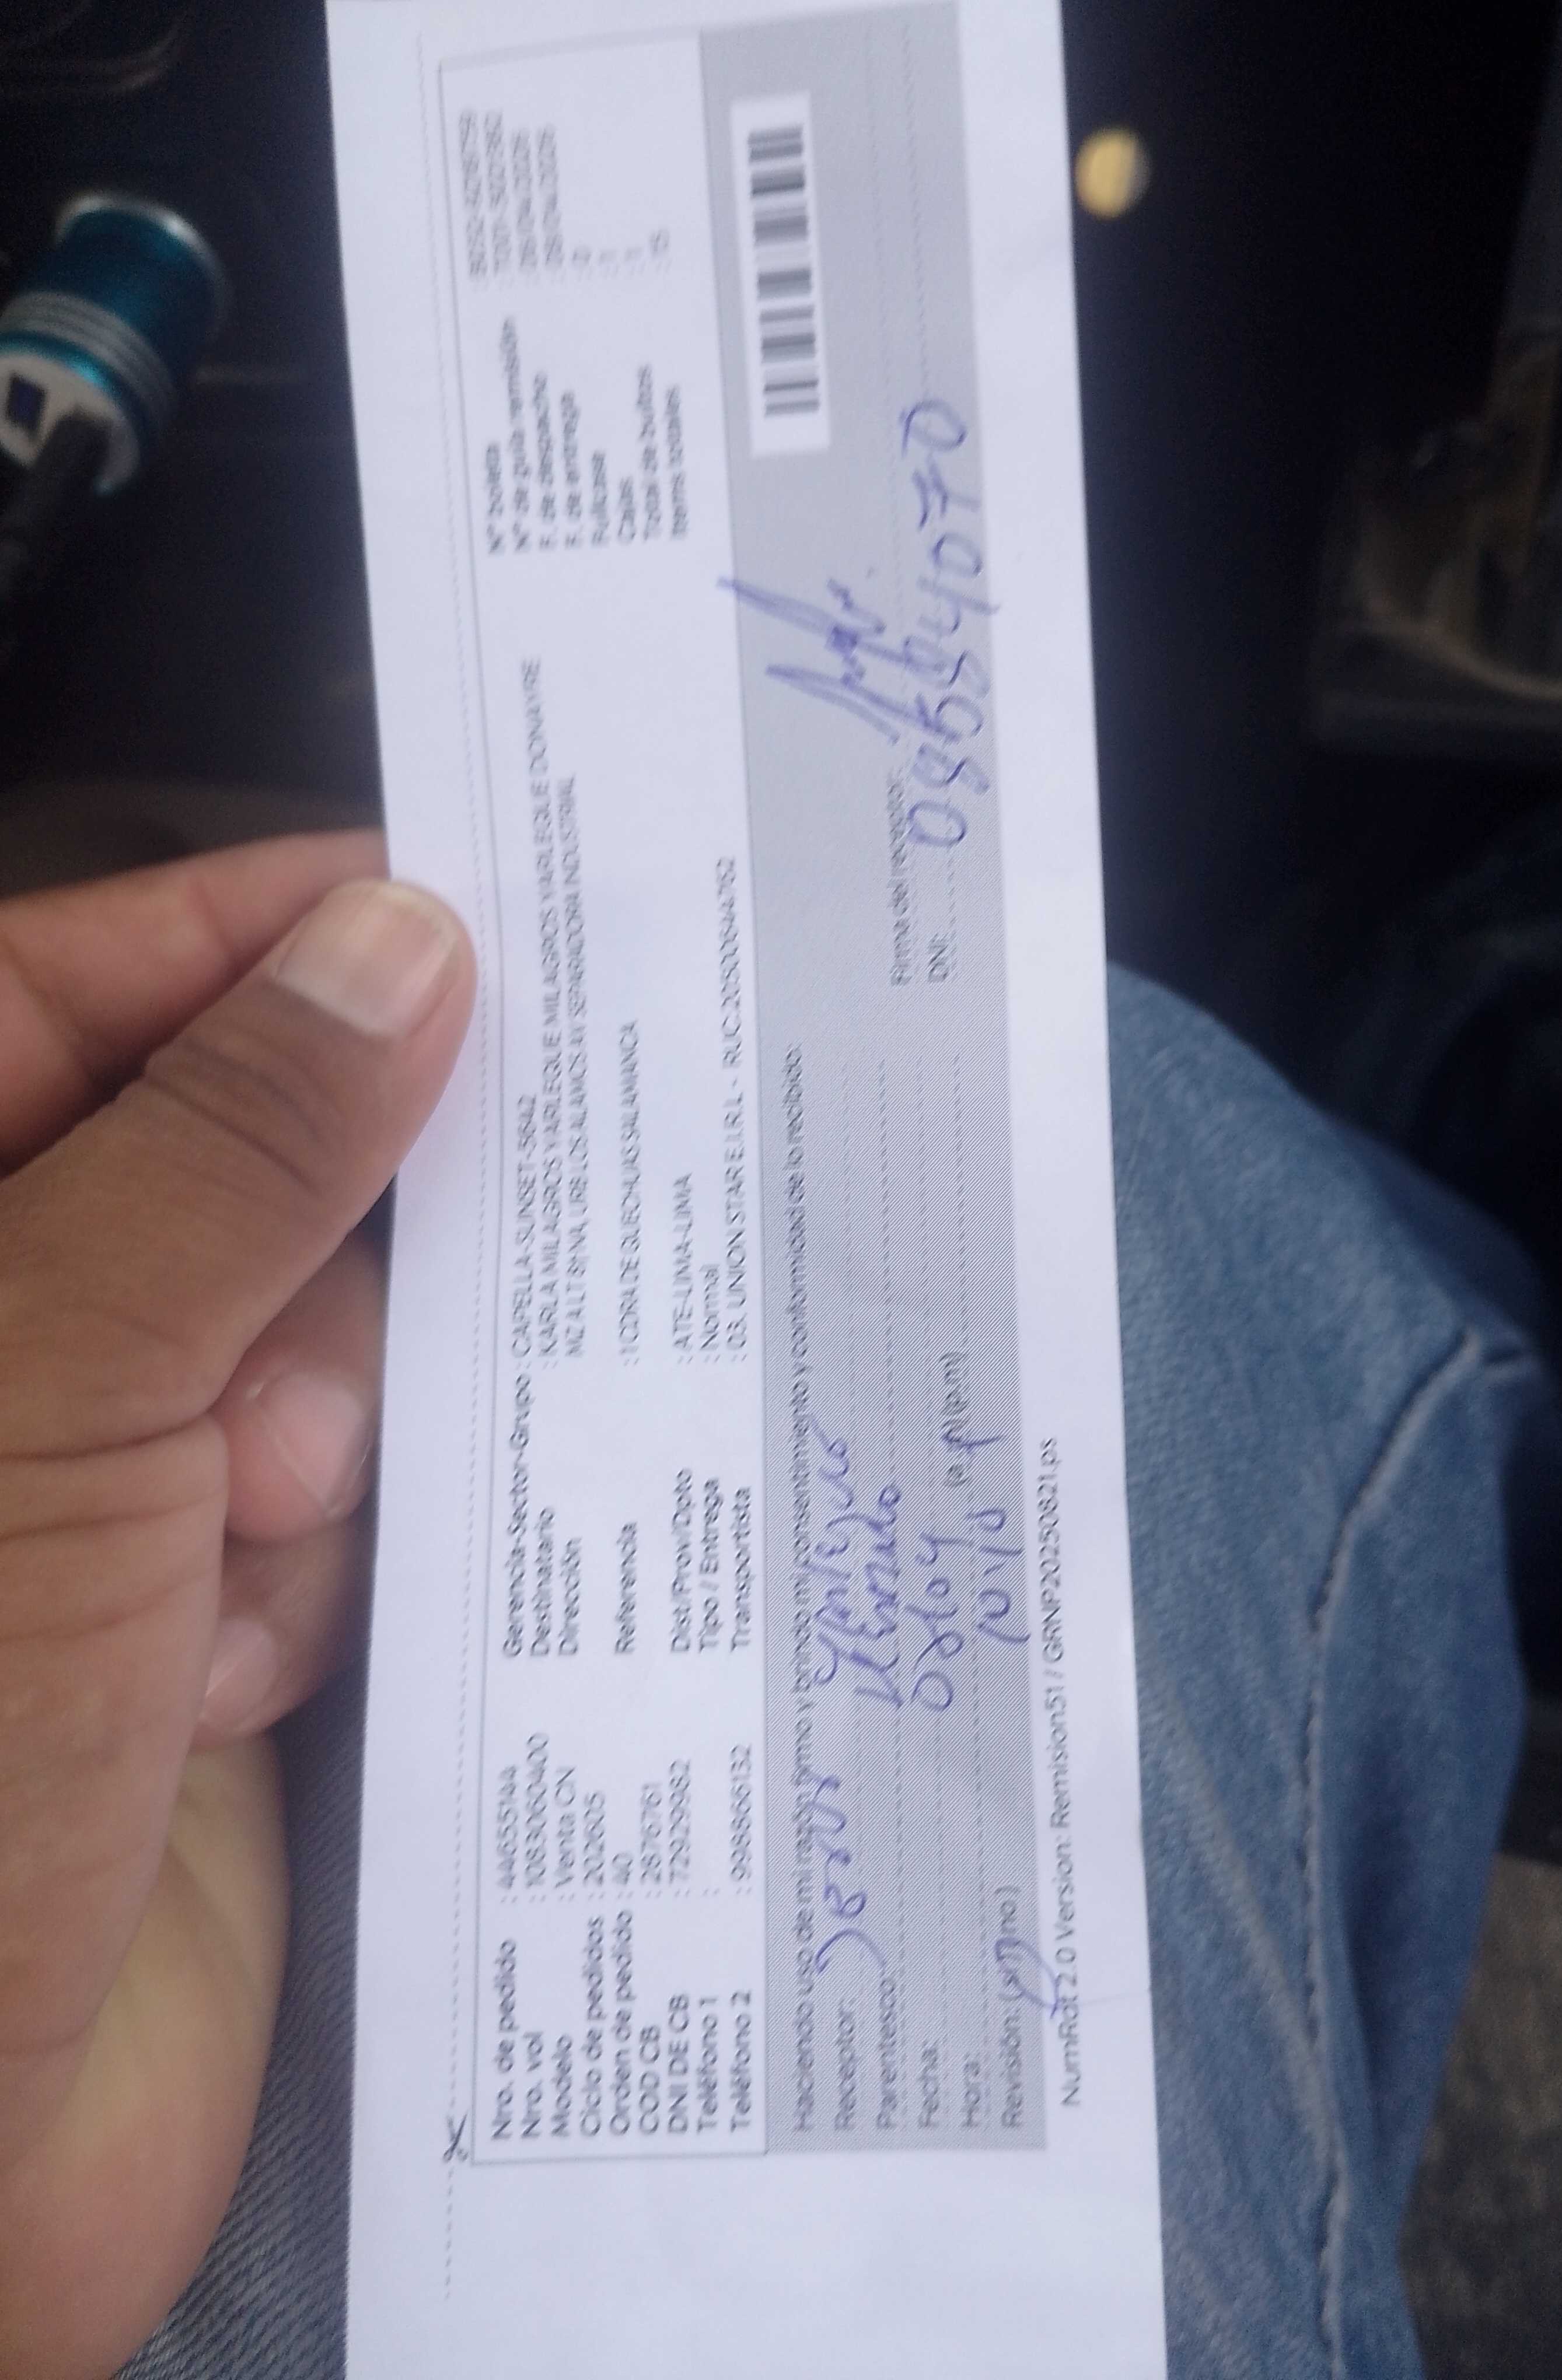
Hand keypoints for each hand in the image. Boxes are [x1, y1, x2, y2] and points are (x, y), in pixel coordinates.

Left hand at [0, 834, 473, 2378]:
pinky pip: (338, 1512)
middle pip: (229, 1176)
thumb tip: (396, 940)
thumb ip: (224, 1153)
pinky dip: (310, 1585)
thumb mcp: (51, 1397)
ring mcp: (102, 1491)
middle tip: (271, 1432)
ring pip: (312, 1353)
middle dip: (289, 1289)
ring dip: (298, 1470)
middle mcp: (12, 1346)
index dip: (250, 941)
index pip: (69, 997)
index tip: (452, 903)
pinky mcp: (201, 1622)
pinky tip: (232, 1689)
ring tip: (227, 1596)